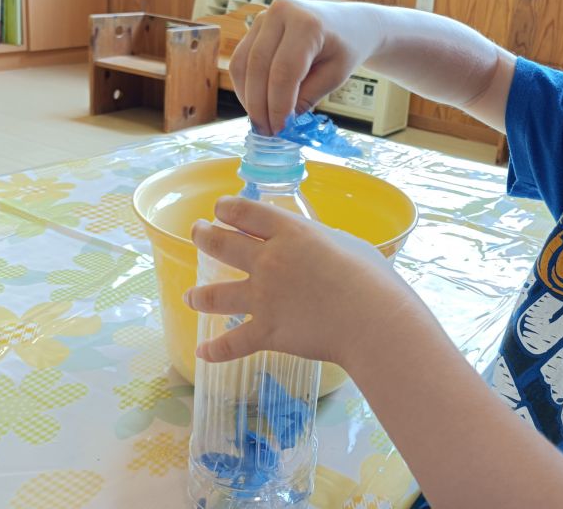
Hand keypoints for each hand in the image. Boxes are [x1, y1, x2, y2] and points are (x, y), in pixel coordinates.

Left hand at [186, 196, 417, 367]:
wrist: (372, 320)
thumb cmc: (372, 278)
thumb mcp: (347, 244)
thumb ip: (324, 244)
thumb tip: (320, 250)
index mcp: (290, 232)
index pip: (245, 213)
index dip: (226, 209)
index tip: (220, 209)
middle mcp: (268, 261)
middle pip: (220, 244)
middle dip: (203, 236)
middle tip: (197, 233)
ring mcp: (263, 298)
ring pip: (215, 295)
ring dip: (198, 295)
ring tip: (190, 296)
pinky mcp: (267, 332)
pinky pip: (232, 344)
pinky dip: (215, 350)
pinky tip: (203, 352)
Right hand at [229, 0, 383, 134]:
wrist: (346, 22)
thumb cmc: (345, 48)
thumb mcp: (335, 76)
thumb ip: (308, 97)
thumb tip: (281, 124)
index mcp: (307, 23)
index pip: (284, 70)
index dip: (277, 104)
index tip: (279, 129)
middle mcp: (280, 13)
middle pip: (257, 66)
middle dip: (258, 105)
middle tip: (266, 132)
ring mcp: (263, 16)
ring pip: (242, 63)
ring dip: (248, 97)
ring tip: (261, 121)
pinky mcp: (254, 26)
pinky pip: (241, 59)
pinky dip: (246, 86)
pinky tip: (257, 104)